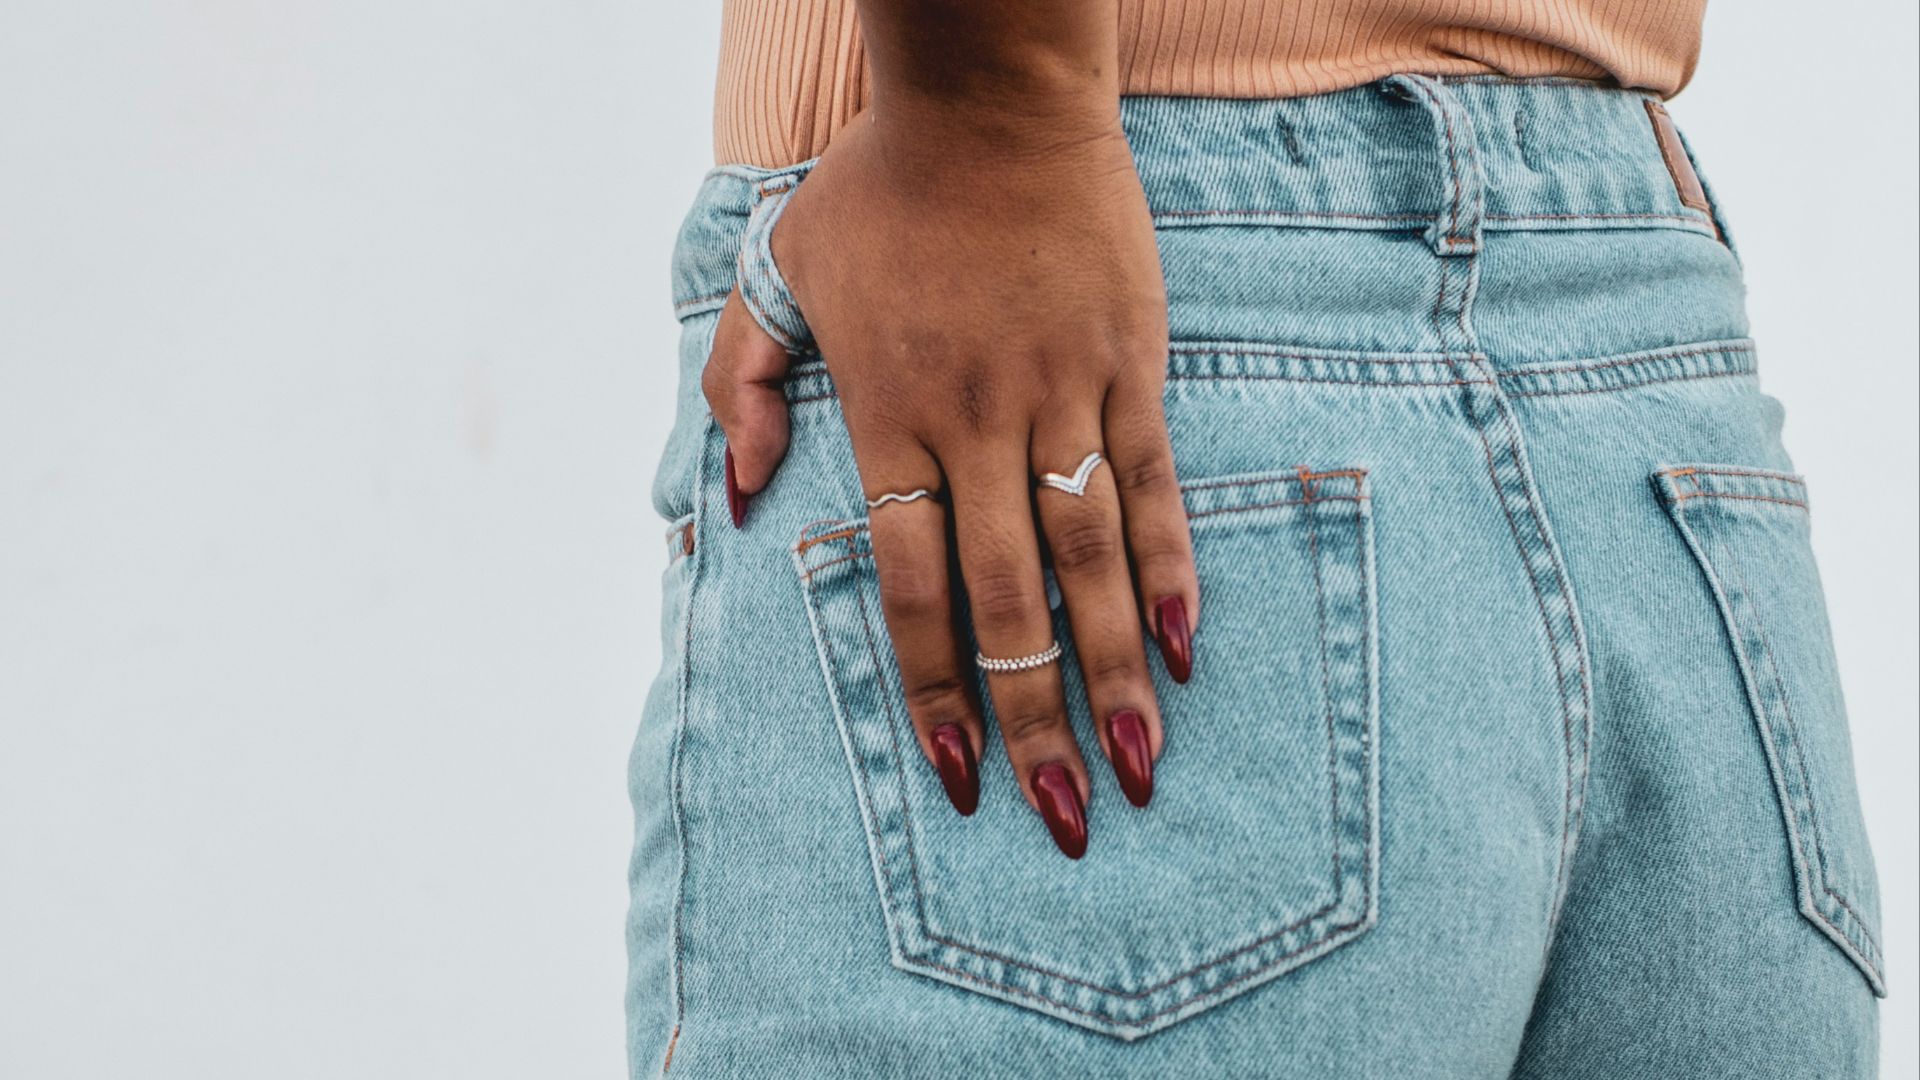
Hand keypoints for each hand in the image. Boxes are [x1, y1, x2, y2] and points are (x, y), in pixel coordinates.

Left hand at [703, 99, 1197, 857]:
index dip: (935, 693)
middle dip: (1034, 718)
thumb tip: (731, 499)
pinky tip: (1184, 649)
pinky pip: (1155, 485)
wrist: (995, 98)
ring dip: (1114, 671)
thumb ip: (742, 385)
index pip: (913, 588)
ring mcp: (1064, 397)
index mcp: (891, 417)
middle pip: (1008, 601)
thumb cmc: (881, 189)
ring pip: (1091, 560)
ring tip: (1137, 767)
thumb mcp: (776, 271)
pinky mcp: (1131, 366)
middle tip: (1060, 815)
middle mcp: (979, 425)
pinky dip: (1172, 569)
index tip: (958, 776)